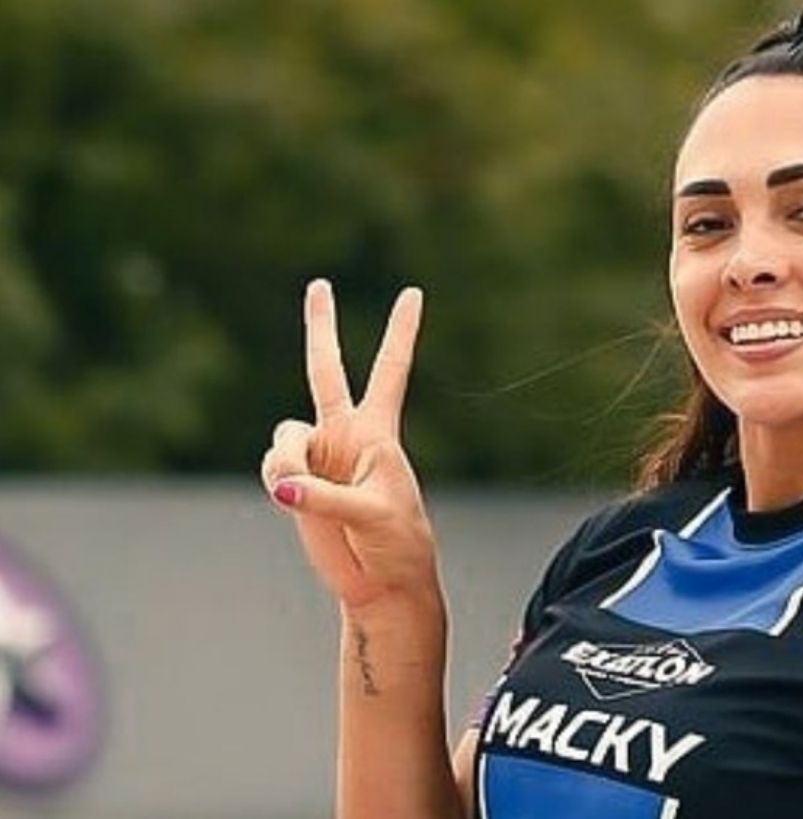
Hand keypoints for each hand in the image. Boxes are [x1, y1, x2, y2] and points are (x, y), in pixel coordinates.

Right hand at [260, 279, 436, 612]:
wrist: (380, 583)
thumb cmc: (397, 544)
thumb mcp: (372, 515)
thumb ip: (324, 495)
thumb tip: (283, 485)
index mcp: (380, 432)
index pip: (391, 368)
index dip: (401, 331)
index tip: (414, 293)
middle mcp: (347, 434)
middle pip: (327, 370)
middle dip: (321, 327)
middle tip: (319, 284)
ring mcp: (318, 455)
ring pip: (284, 433)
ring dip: (288, 458)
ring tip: (304, 492)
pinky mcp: (295, 480)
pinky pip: (274, 465)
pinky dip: (279, 478)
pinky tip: (295, 499)